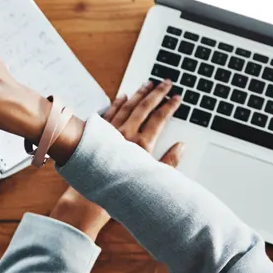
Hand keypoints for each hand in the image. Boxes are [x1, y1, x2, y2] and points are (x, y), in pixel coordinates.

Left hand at [46, 80, 185, 239]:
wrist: (90, 191)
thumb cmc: (121, 187)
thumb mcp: (152, 177)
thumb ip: (170, 162)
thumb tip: (182, 146)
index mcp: (141, 144)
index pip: (159, 118)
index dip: (170, 106)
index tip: (177, 97)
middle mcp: (125, 134)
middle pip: (144, 107)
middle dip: (157, 93)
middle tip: (166, 81)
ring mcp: (110, 132)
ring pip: (127, 106)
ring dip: (138, 94)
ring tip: (148, 84)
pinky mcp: (98, 133)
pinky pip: (109, 113)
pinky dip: (117, 103)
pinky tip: (123, 96)